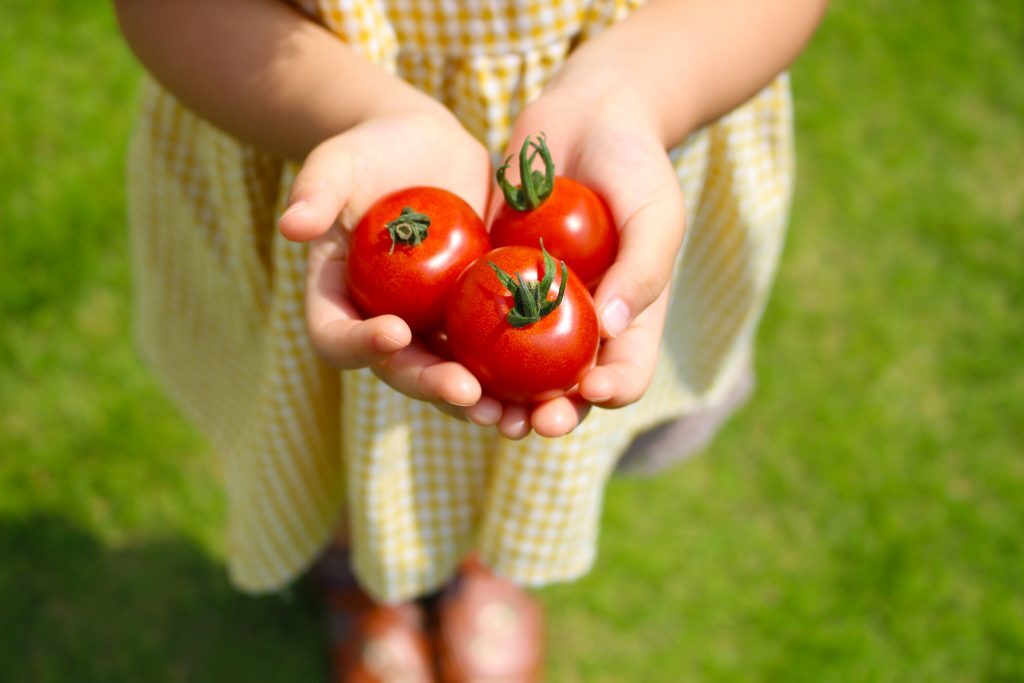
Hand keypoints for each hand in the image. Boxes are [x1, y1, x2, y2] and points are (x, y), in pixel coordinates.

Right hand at [280, 107, 505, 427]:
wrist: (428, 149)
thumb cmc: (372, 151)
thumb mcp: (339, 161)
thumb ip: (316, 189)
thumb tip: (289, 227)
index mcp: (340, 301)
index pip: (336, 337)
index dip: (360, 344)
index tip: (395, 332)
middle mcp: (383, 327)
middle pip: (401, 371)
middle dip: (432, 386)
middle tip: (468, 393)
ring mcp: (431, 329)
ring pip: (452, 376)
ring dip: (479, 401)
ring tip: (510, 415)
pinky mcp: (474, 320)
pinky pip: (494, 354)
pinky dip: (517, 374)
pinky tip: (550, 387)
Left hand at [491, 84, 685, 437]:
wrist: (582, 116)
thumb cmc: (633, 162)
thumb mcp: (655, 208)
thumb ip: (643, 266)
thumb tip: (610, 327)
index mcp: (630, 316)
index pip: (627, 370)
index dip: (611, 390)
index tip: (589, 391)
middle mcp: (582, 321)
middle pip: (567, 384)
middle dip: (551, 412)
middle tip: (530, 425)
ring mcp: (536, 304)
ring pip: (518, 366)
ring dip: (503, 396)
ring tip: (483, 411)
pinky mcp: (495, 281)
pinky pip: (480, 320)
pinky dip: (464, 345)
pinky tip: (443, 355)